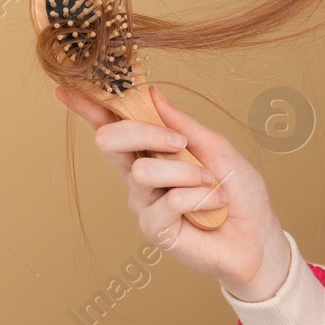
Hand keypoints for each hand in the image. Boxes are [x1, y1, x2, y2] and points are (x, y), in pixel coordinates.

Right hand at [51, 84, 292, 300]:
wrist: (258, 235)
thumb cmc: (239, 189)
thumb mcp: (215, 147)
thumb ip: (181, 123)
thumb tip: (151, 93)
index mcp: (152, 151)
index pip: (113, 126)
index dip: (88, 108)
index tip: (66, 89)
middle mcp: (140, 176)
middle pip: (109, 141)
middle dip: (142, 130)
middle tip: (179, 142)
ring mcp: (144, 203)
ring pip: (143, 171)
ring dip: (186, 172)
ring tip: (211, 183)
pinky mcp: (154, 229)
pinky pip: (168, 201)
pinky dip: (200, 197)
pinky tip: (214, 207)